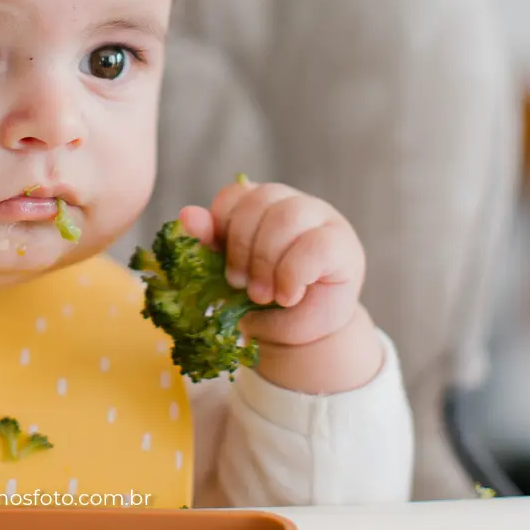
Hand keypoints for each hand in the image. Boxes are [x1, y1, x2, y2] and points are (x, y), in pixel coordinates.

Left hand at [178, 177, 364, 347]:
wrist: (303, 335)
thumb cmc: (264, 301)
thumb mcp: (231, 275)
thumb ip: (210, 245)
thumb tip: (187, 215)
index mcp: (259, 205)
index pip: (234, 195)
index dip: (222, 227)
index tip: (222, 266)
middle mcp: (290, 203)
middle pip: (260, 201)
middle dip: (242, 248)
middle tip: (240, 287)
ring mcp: (320, 218)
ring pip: (287, 216)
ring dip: (266, 261)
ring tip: (262, 295)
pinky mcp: (342, 244)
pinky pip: (315, 246)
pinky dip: (293, 275)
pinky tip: (287, 296)